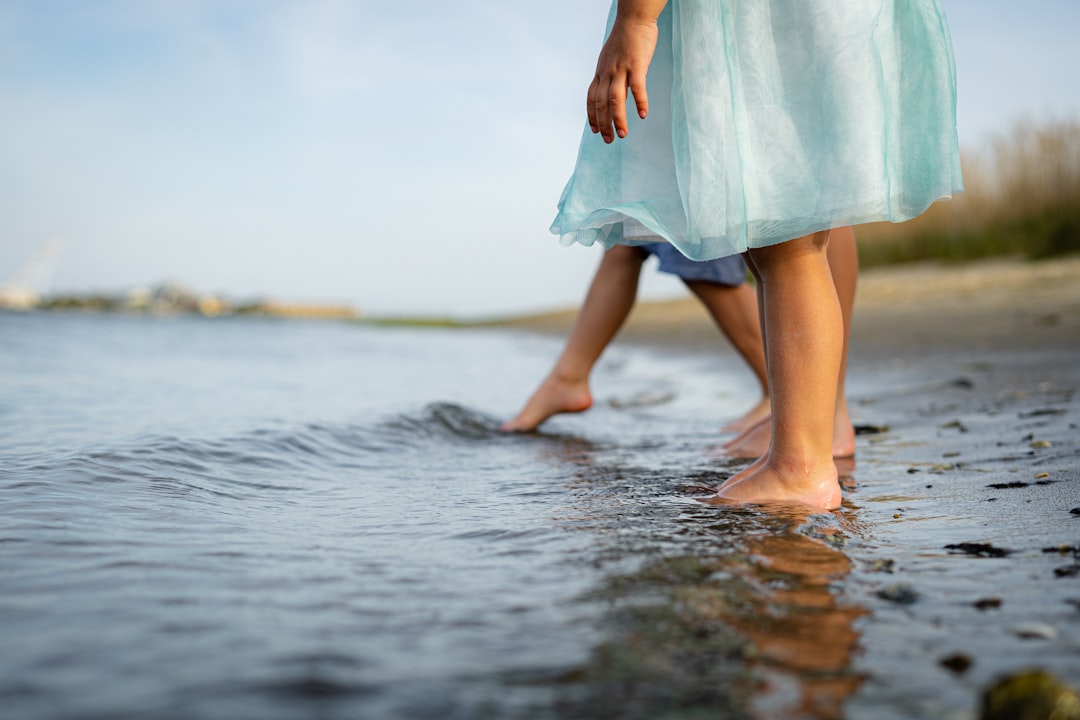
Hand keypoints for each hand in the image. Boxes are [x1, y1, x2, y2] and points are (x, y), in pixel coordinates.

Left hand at [587, 17, 658, 142]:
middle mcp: (607, 72)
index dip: (592, 116)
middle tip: (609, 140)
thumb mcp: (611, 58)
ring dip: (618, 119)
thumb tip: (614, 88)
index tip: (595, 130)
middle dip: (604, 124)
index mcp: (601, 71)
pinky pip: (637, 87)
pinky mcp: (636, 64)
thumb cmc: (625, 38)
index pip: (592, 98)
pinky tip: (643, 114)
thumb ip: (611, 74)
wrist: (633, 18)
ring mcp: (621, 69)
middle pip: (601, 103)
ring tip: (622, 135)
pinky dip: (640, 102)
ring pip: (615, 99)